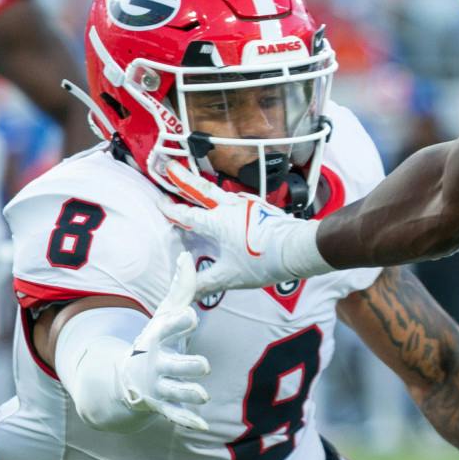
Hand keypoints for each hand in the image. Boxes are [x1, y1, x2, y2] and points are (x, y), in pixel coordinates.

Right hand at [120, 255, 212, 431]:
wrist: (125, 378)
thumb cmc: (154, 341)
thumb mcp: (164, 315)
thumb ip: (180, 289)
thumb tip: (186, 255)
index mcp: (156, 338)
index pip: (166, 328)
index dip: (178, 322)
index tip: (191, 316)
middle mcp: (155, 363)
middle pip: (173, 364)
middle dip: (187, 365)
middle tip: (203, 365)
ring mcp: (157, 386)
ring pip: (176, 391)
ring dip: (189, 393)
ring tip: (203, 394)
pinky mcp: (162, 405)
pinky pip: (175, 414)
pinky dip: (188, 420)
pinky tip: (204, 426)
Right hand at [157, 159, 327, 295]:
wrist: (299, 248)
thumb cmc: (264, 260)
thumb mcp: (230, 276)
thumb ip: (206, 283)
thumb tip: (187, 293)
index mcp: (217, 222)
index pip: (187, 215)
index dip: (171, 210)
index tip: (160, 203)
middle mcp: (229, 208)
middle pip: (201, 190)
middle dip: (182, 178)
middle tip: (169, 166)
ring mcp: (247, 205)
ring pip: (219, 192)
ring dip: (204, 186)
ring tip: (195, 181)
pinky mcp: (262, 208)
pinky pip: (238, 199)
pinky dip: (226, 197)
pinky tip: (229, 201)